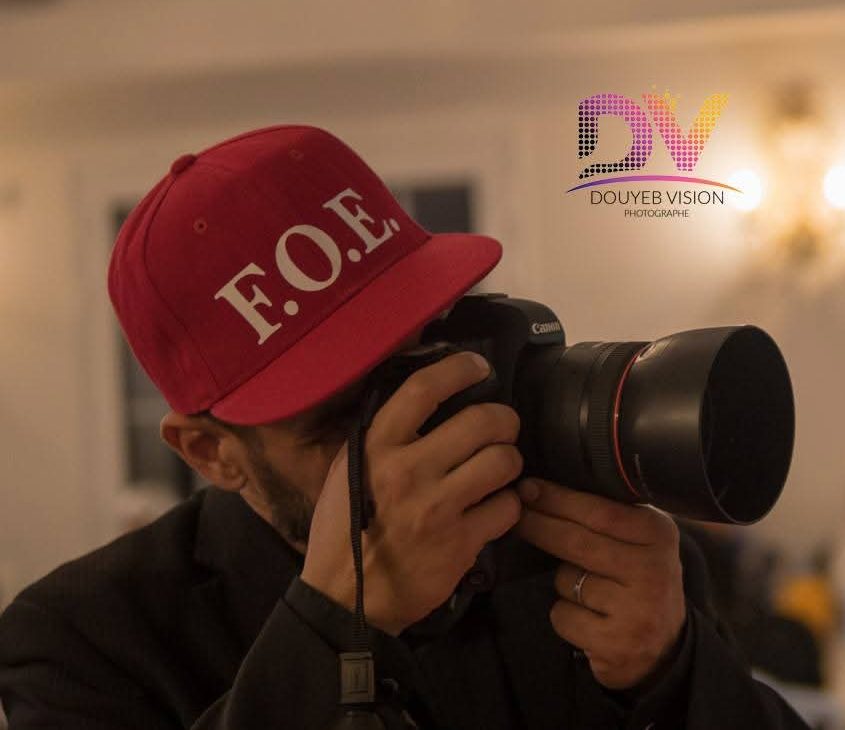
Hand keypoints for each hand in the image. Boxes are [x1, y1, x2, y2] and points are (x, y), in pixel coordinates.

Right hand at [301, 352, 523, 635]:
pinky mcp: (461, 543)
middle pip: (482, 421)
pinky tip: (494, 508)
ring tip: (500, 467)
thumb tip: (423, 400)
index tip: (479, 367)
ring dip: (510, 461)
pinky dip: (508, 505)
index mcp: (376, 446)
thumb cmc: (344, 529)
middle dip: (504, 420)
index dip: (460, 368)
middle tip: (503, 427)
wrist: (346, 598)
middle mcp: (409, 470)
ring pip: (504, 461)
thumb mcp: (346, 470)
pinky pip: (508, 508)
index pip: (425, 389)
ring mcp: (438, 508)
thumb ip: (381, 435)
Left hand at [515, 478, 685, 689]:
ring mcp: (637, 609)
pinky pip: (563, 616)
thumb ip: (605, 514)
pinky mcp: (617, 643)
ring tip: (586, 590)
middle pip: (577, 541)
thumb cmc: (637, 578)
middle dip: (539, 526)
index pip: (599, 511)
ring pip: (566, 580)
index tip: (526, 488)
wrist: (664, 646)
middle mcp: (653, 570)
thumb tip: (539, 490)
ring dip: (561, 581)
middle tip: (514, 516)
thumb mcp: (638, 538)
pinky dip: (564, 615)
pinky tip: (587, 619)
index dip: (557, 499)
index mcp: (658, 534)